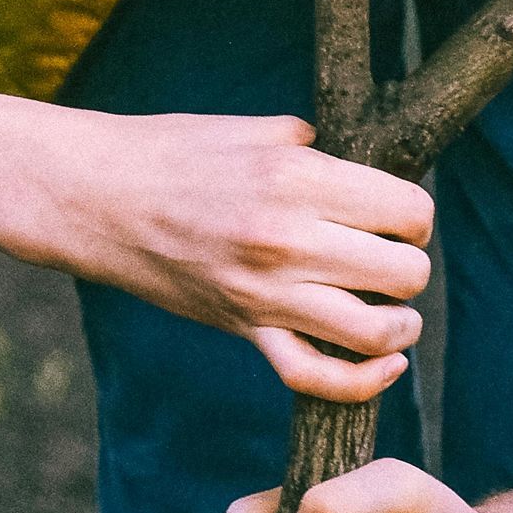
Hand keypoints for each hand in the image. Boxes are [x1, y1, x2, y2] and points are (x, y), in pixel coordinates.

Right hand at [27, 110, 431, 402]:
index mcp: (298, 177)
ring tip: (394, 313)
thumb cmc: (172, 153)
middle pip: (405, 272)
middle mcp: (289, 239)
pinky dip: (363, 382)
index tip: (398, 218)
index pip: (409, 211)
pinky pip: (317, 377)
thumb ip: (312, 147)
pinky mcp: (244, 331)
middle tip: (390, 260)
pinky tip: (386, 367)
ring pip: (377, 330)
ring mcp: (266, 293)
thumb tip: (354, 163)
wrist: (96, 198)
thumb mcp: (251, 130)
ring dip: (400, 326)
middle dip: (410, 268)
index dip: (416, 217)